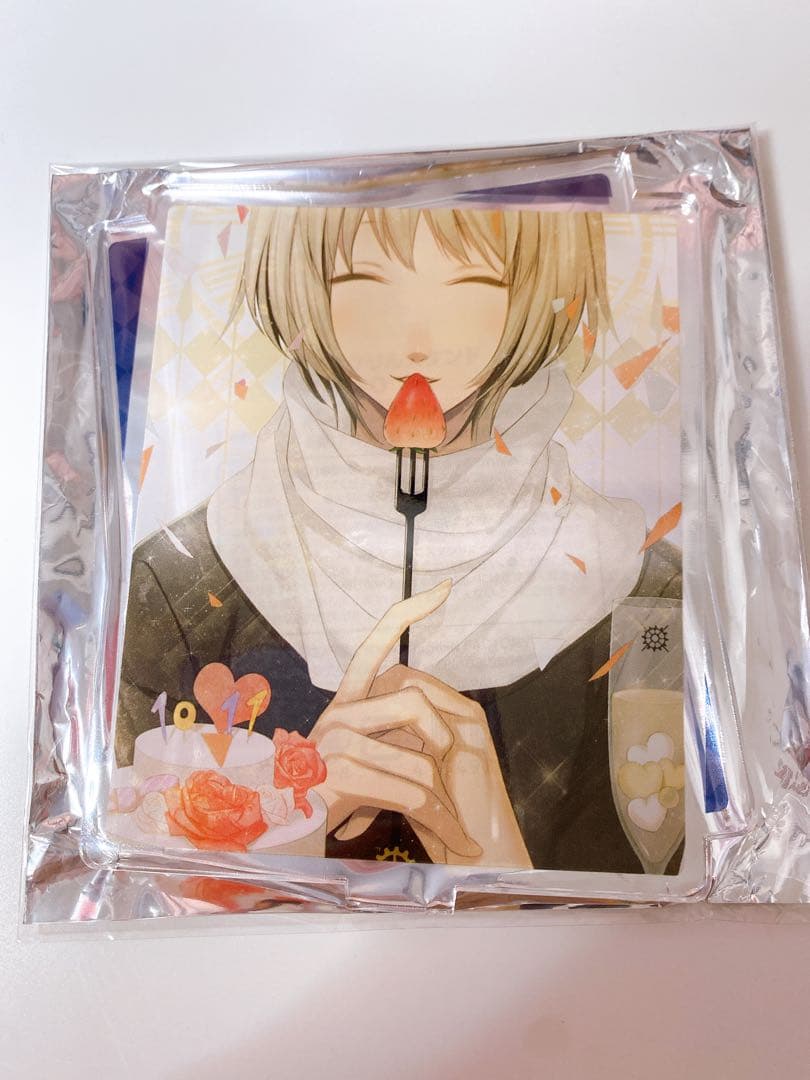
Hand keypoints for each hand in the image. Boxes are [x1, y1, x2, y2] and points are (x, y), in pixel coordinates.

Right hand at [309, 581, 481, 858]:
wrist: (275, 845)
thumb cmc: (321, 808)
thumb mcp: (355, 764)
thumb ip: (386, 740)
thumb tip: (438, 733)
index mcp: (343, 703)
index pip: (374, 644)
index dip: (407, 613)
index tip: (444, 589)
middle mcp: (336, 713)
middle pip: (415, 703)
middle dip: (445, 745)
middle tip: (451, 782)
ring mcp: (334, 743)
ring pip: (421, 763)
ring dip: (446, 805)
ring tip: (457, 831)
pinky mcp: (339, 777)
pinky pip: (412, 796)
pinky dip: (442, 824)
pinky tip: (457, 843)